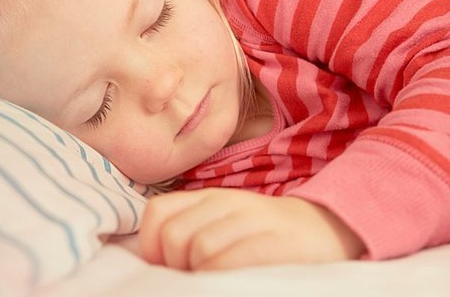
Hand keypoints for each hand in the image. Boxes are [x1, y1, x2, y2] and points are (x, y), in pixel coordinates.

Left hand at [138, 188, 365, 270]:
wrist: (326, 228)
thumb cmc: (264, 236)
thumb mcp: (223, 223)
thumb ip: (190, 232)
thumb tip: (155, 264)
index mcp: (209, 198)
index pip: (157, 212)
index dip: (151, 246)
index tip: (168, 267)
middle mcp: (228, 203)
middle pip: (174, 235)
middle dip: (176, 265)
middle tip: (196, 277)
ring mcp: (253, 220)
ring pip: (199, 248)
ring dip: (201, 275)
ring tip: (218, 280)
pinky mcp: (276, 242)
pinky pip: (229, 261)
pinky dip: (221, 277)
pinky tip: (232, 282)